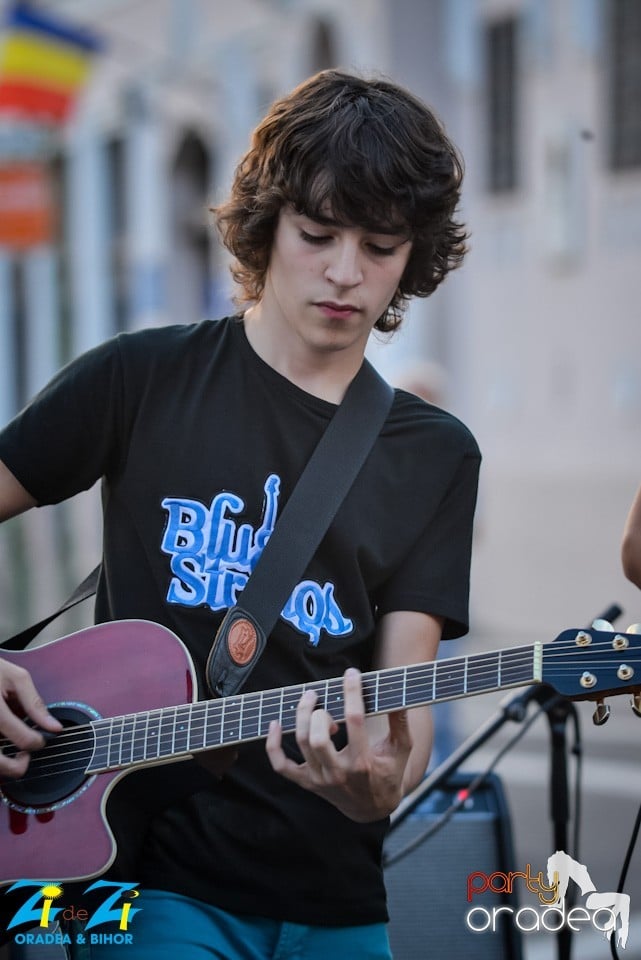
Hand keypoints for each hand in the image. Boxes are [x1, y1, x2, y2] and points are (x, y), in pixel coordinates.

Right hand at [0, 657, 61, 777]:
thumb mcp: (17, 679)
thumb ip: (35, 704)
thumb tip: (55, 728)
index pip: (24, 740)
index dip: (39, 743)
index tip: (41, 738)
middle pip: (0, 766)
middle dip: (17, 767)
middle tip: (24, 756)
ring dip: (4, 766)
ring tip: (11, 754)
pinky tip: (3, 746)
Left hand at [265, 667, 411, 821]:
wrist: (373, 808)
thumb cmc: (389, 771)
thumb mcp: (401, 748)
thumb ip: (400, 721)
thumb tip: (399, 694)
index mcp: (364, 762)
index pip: (354, 721)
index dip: (352, 693)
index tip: (351, 674)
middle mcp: (339, 773)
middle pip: (318, 738)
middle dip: (317, 711)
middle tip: (320, 694)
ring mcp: (321, 779)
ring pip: (302, 743)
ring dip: (301, 716)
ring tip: (310, 701)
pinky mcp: (308, 782)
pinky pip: (281, 766)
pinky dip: (272, 745)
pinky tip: (275, 724)